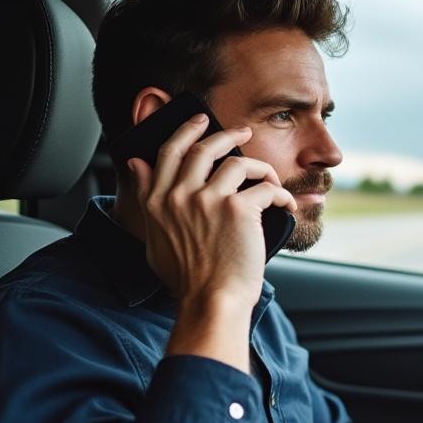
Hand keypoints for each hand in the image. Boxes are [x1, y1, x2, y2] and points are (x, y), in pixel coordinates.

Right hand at [127, 114, 294, 311]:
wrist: (211, 301)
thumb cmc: (187, 279)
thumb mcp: (154, 237)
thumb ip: (147, 198)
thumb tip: (137, 164)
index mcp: (158, 201)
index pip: (169, 152)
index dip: (186, 131)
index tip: (200, 121)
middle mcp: (180, 195)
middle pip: (204, 148)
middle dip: (226, 134)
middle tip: (243, 132)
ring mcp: (209, 200)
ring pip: (239, 163)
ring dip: (260, 167)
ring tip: (269, 176)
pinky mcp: (239, 209)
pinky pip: (266, 187)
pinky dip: (280, 195)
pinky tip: (286, 206)